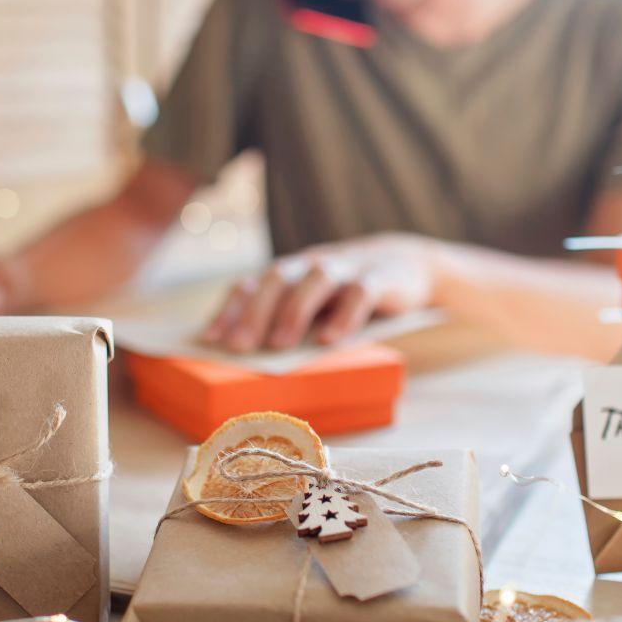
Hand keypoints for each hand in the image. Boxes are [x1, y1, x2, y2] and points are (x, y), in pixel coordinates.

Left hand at [199, 234, 439, 352]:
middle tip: (239, 347)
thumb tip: (250, 356)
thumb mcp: (317, 305)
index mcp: (292, 272)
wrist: (411, 267)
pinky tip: (331, 339)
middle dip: (255, 313)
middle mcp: (313, 264)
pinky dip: (344, 315)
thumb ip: (288, 321)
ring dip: (294, 312)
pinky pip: (360, 293)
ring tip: (279, 346)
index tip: (210, 340)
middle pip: (278, 279)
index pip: (252, 284)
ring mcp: (347, 267)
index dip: (230, 309)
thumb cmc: (349, 295)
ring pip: (315, 280)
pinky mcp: (381, 278)